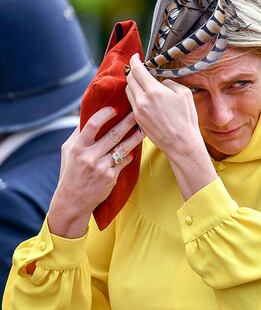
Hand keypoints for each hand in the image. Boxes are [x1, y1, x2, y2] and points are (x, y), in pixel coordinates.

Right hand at [48, 107, 143, 236]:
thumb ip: (78, 134)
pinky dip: (129, 155)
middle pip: (113, 135)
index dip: (105, 114)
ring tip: (143, 129)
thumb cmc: (70, 172)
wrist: (73, 201)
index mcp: (78, 147)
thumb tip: (89, 114)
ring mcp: (102, 168)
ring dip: (135, 138)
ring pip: (123, 148)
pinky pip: (124, 161)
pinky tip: (134, 150)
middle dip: (127, 122)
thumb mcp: (68, 151)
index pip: (93, 124)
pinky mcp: (111, 177)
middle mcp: (90, 156)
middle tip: (137, 113)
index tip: (115, 108)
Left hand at [125, 54, 203, 157]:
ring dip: (132, 83)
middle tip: (138, 68)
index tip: (136, 56)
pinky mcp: (138, 120)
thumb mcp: (184, 94)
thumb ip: (170, 82)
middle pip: (130, 79)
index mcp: (154, 91)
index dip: (135, 60)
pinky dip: (134, 95)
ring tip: (141, 82)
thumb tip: (162, 82)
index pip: (137, 70)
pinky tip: (143, 96)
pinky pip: (132, 102)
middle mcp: (142, 100)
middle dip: (133, 71)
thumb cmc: (186, 120)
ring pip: (128, 91)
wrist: (181, 144)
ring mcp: (138, 111)